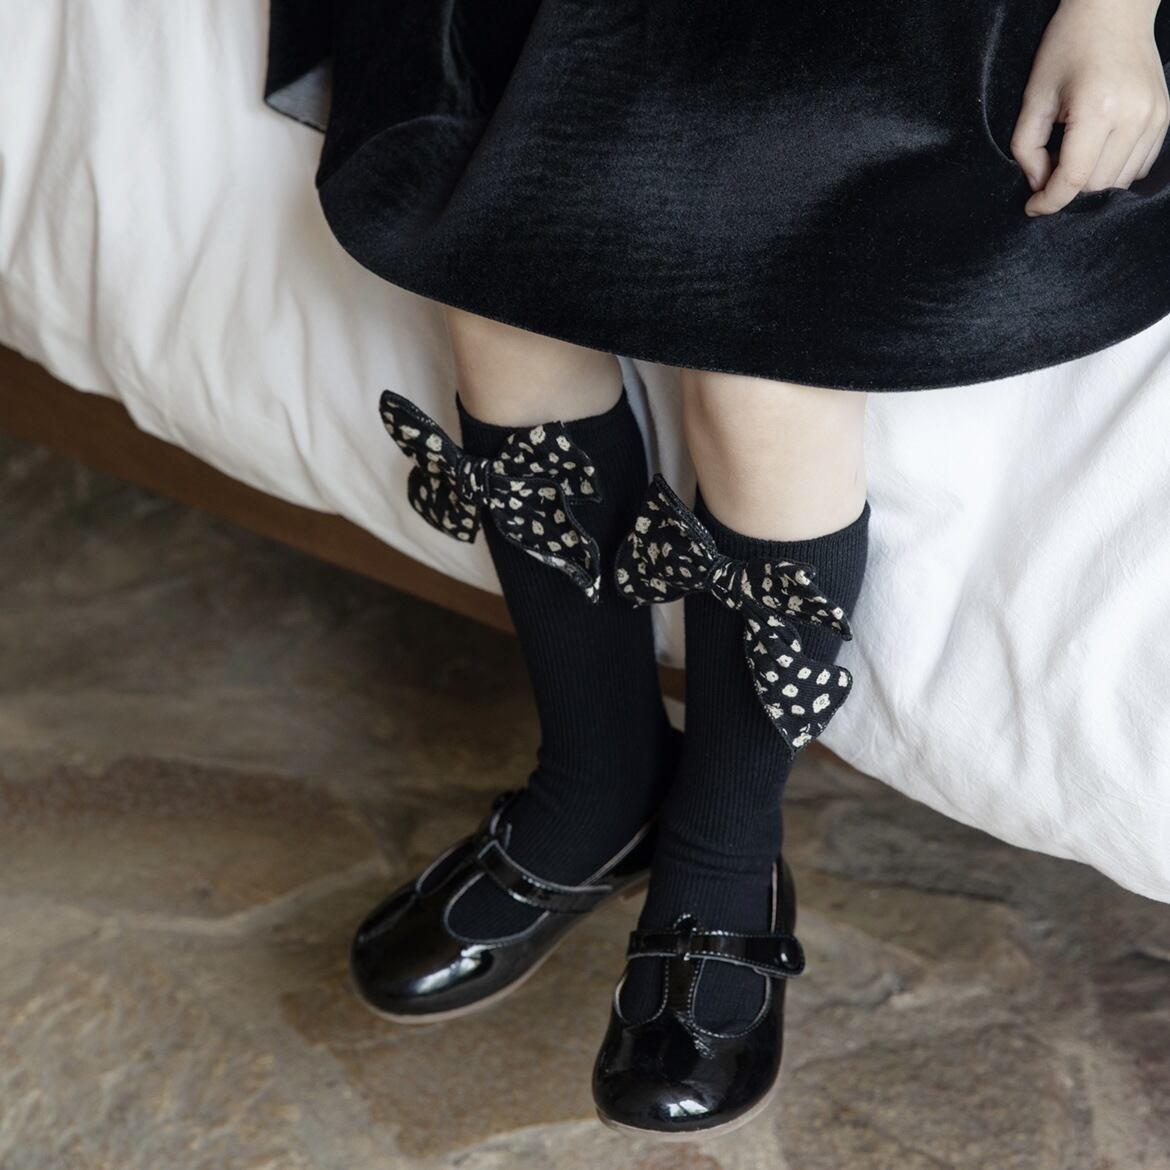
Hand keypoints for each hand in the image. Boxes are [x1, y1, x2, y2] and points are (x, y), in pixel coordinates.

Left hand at [1010, 0, 1168, 214]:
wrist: (1115, 9)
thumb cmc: (1069, 46)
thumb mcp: (1035, 96)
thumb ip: (1027, 148)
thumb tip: (1038, 184)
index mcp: (1099, 109)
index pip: (1075, 178)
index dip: (1049, 201)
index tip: (1032, 206)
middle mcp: (1134, 117)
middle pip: (1097, 185)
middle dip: (1068, 189)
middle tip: (1048, 171)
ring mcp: (1155, 118)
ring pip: (1119, 181)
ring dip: (1091, 182)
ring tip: (1072, 158)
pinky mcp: (1164, 118)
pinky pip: (1138, 167)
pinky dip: (1114, 171)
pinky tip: (1096, 153)